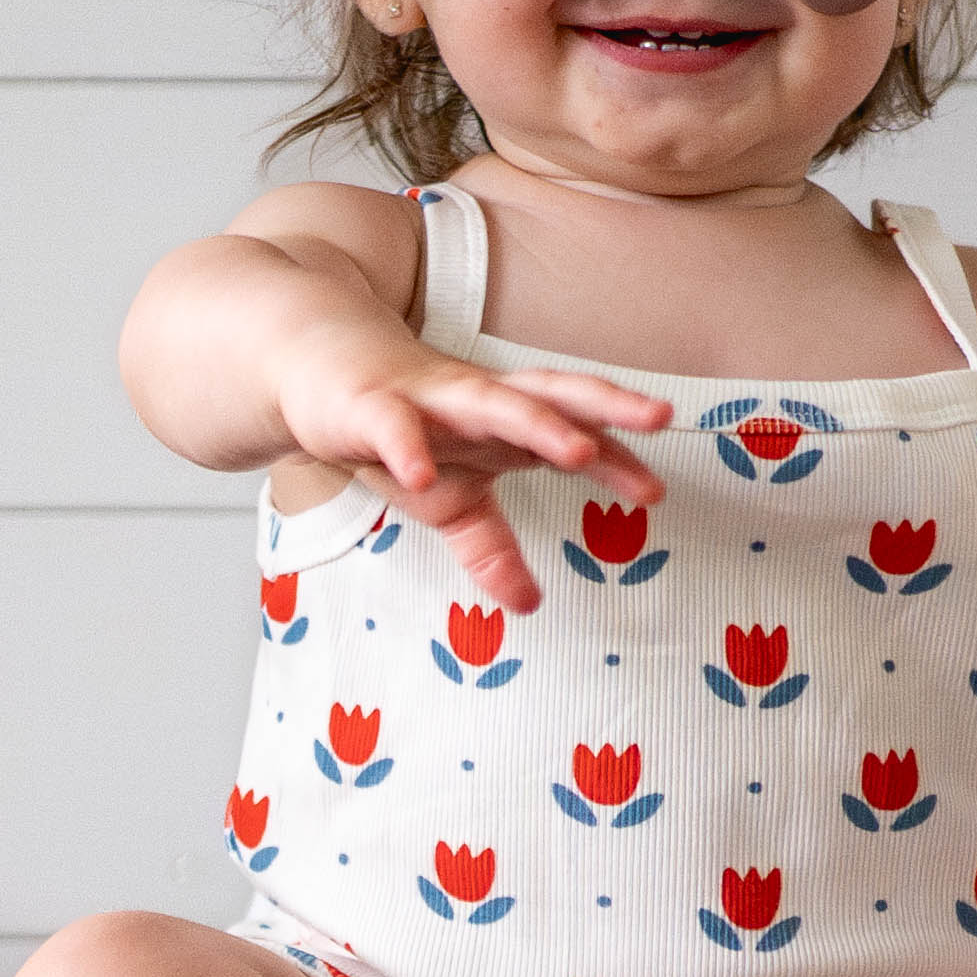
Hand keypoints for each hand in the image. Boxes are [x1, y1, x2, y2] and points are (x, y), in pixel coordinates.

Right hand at [267, 335, 667, 618]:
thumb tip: (529, 605)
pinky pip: (391, 425)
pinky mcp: (368, 405)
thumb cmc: (401, 431)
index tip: (656, 492)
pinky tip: (422, 474)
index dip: (616, 456)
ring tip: (575, 452)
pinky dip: (407, 446)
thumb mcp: (450, 501)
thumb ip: (491, 548)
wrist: (318, 371)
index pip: (572, 430)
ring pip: (487, 402)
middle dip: (604, 406)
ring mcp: (425, 399)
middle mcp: (477, 400)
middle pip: (550, 395)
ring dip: (534, 422)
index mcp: (505, 420)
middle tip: (658, 419)